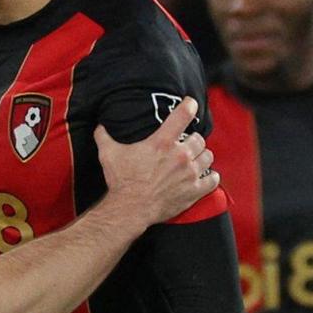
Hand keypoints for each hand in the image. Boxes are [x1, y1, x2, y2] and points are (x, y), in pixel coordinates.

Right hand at [94, 99, 215, 224]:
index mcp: (162, 142)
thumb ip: (104, 137)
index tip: (191, 103)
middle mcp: (180, 155)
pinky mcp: (194, 191)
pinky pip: (212, 180)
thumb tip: (99, 127)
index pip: (182, 115)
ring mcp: (189, 174)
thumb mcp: (109, 154)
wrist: (129, 208)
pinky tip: (207, 176)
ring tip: (196, 159)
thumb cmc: (121, 180)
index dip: (189, 106)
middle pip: (199, 138)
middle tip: (187, 144)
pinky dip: (211, 177)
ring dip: (203, 156)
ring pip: (208, 156)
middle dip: (193, 140)